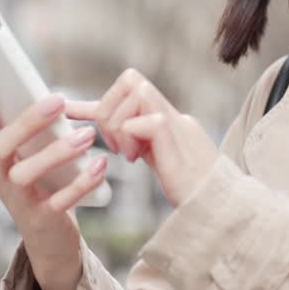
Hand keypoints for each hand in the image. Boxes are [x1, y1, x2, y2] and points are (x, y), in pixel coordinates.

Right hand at [0, 46, 108, 289]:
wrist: (52, 240)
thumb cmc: (45, 183)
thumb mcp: (35, 149)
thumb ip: (33, 122)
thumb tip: (44, 87)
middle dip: (25, 121)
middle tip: (57, 100)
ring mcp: (16, 200)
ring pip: (23, 175)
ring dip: (56, 152)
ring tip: (87, 136)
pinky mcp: (40, 221)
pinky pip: (57, 203)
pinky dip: (80, 184)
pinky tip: (100, 166)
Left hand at [67, 68, 218, 206]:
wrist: (217, 210)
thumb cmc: (190, 192)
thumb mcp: (158, 159)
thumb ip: (140, 142)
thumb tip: (118, 135)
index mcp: (168, 118)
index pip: (131, 89)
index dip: (99, 99)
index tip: (70, 112)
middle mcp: (174, 115)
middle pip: (132, 79)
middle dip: (109, 108)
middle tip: (113, 144)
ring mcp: (178, 124)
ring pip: (138, 93)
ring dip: (119, 123)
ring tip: (127, 154)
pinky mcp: (178, 139)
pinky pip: (147, 119)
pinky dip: (131, 135)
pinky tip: (134, 158)